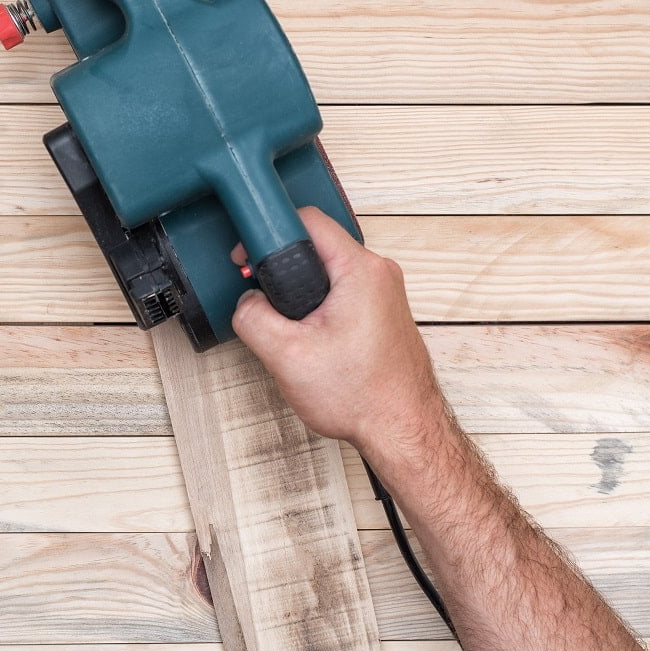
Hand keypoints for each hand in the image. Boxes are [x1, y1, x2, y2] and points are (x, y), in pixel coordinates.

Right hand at [230, 207, 448, 455]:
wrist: (402, 431)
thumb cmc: (363, 397)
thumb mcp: (286, 356)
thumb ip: (252, 317)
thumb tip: (247, 302)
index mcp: (360, 270)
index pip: (307, 219)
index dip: (267, 232)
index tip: (249, 255)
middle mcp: (379, 274)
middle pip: (317, 245)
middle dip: (282, 267)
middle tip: (263, 294)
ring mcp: (384, 293)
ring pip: (327, 271)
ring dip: (300, 292)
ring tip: (288, 325)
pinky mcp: (382, 311)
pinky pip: (341, 292)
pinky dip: (319, 307)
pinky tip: (310, 336)